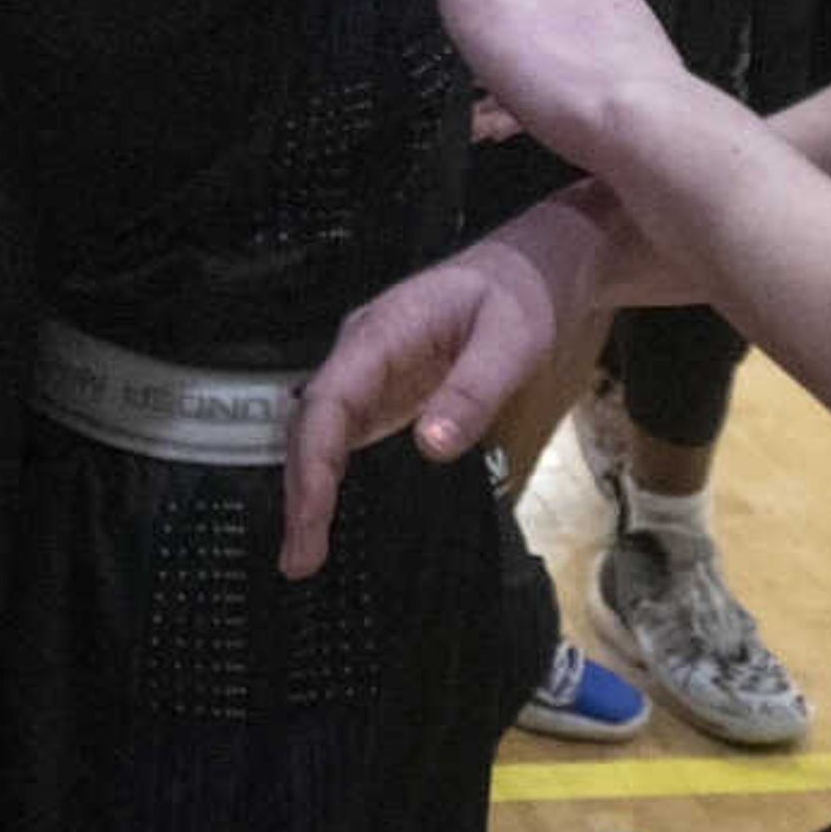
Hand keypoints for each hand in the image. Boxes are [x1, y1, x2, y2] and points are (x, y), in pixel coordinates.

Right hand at [282, 234, 562, 576]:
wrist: (533, 269)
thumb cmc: (519, 299)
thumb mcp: (510, 341)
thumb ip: (470, 392)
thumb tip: (430, 447)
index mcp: (378, 336)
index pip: (327, 403)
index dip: (312, 464)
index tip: (309, 519)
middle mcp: (359, 357)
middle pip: (312, 426)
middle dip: (300, 492)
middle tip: (298, 562)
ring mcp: (369, 376)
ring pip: (321, 435)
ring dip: (308, 492)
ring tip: (303, 555)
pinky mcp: (386, 393)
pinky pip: (346, 438)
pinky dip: (331, 480)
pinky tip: (330, 517)